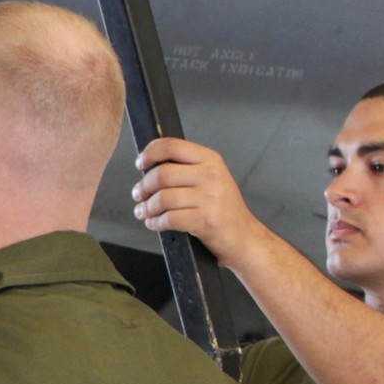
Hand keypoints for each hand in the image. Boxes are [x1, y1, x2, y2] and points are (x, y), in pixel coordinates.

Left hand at [130, 138, 266, 267]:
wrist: (244, 237)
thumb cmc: (222, 208)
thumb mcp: (210, 178)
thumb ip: (185, 168)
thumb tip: (148, 167)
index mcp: (210, 159)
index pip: (171, 146)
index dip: (150, 153)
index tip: (140, 163)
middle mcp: (211, 175)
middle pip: (161, 174)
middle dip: (143, 186)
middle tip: (138, 194)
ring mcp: (210, 198)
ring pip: (163, 198)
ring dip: (147, 207)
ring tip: (143, 211)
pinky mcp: (206, 220)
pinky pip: (170, 219)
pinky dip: (156, 222)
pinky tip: (154, 223)